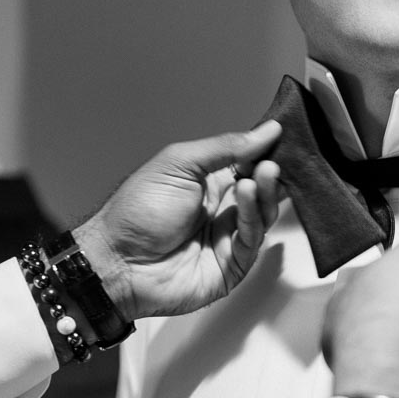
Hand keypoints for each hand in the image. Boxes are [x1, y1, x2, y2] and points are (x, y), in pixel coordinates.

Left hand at [73, 121, 281, 319]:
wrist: (118, 260)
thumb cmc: (138, 211)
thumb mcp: (179, 164)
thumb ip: (224, 148)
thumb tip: (266, 131)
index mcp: (206, 185)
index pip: (247, 167)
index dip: (264, 154)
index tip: (280, 138)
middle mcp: (220, 211)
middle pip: (260, 192)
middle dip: (269, 175)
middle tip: (273, 161)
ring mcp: (227, 240)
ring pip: (261, 216)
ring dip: (264, 193)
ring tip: (263, 173)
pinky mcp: (232, 266)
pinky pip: (251, 240)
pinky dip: (252, 216)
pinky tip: (246, 195)